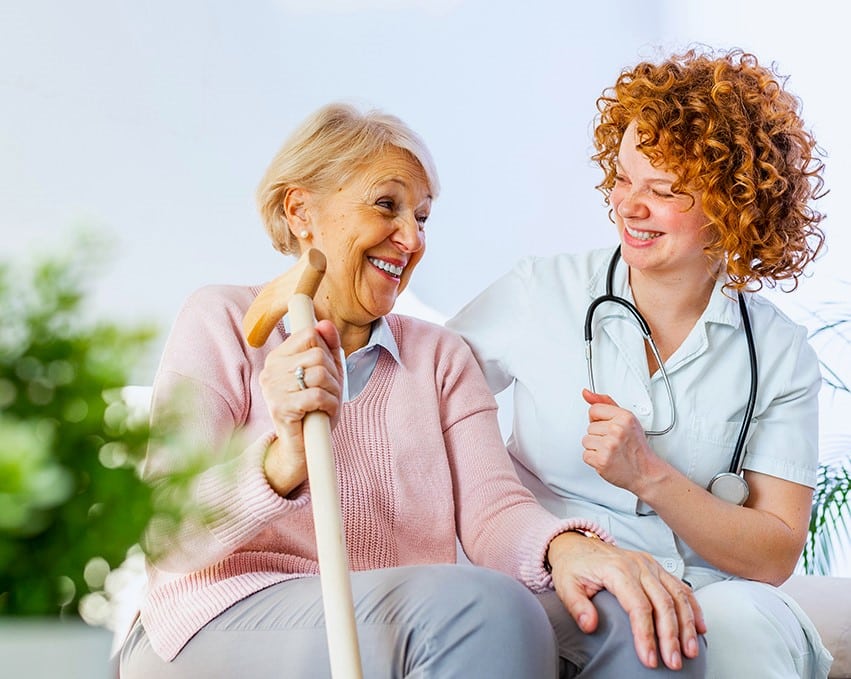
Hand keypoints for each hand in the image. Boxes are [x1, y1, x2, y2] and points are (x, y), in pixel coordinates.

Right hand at [259, 319, 342, 494]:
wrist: (302, 448)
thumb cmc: (314, 410)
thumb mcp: (327, 375)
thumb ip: (328, 347)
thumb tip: (325, 323)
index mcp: (278, 358)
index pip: (309, 335)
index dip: (327, 351)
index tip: (327, 370)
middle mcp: (271, 370)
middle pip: (318, 354)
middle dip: (334, 375)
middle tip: (330, 393)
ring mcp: (273, 389)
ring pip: (320, 374)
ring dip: (334, 391)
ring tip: (327, 403)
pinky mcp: (281, 408)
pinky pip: (317, 395)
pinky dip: (329, 404)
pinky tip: (325, 412)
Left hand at [547, 532, 705, 669]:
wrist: (576, 546)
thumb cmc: (573, 566)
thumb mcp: (565, 585)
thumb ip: (577, 606)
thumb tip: (590, 625)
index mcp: (617, 570)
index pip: (638, 606)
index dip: (646, 635)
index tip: (649, 658)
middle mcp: (638, 566)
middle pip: (663, 603)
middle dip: (671, 636)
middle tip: (673, 661)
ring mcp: (650, 565)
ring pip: (677, 595)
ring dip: (687, 624)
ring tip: (690, 649)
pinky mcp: (656, 568)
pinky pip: (680, 586)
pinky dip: (693, 607)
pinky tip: (699, 626)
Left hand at [581, 389, 661, 493]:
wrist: (645, 472)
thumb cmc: (636, 446)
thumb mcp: (626, 419)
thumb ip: (605, 403)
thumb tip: (586, 393)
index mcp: (624, 417)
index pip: (594, 410)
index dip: (599, 419)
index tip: (608, 427)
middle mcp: (617, 430)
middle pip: (589, 427)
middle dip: (599, 435)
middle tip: (614, 442)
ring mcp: (609, 445)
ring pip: (586, 441)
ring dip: (595, 447)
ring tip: (610, 451)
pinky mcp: (602, 460)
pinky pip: (586, 455)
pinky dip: (594, 459)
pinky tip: (607, 458)